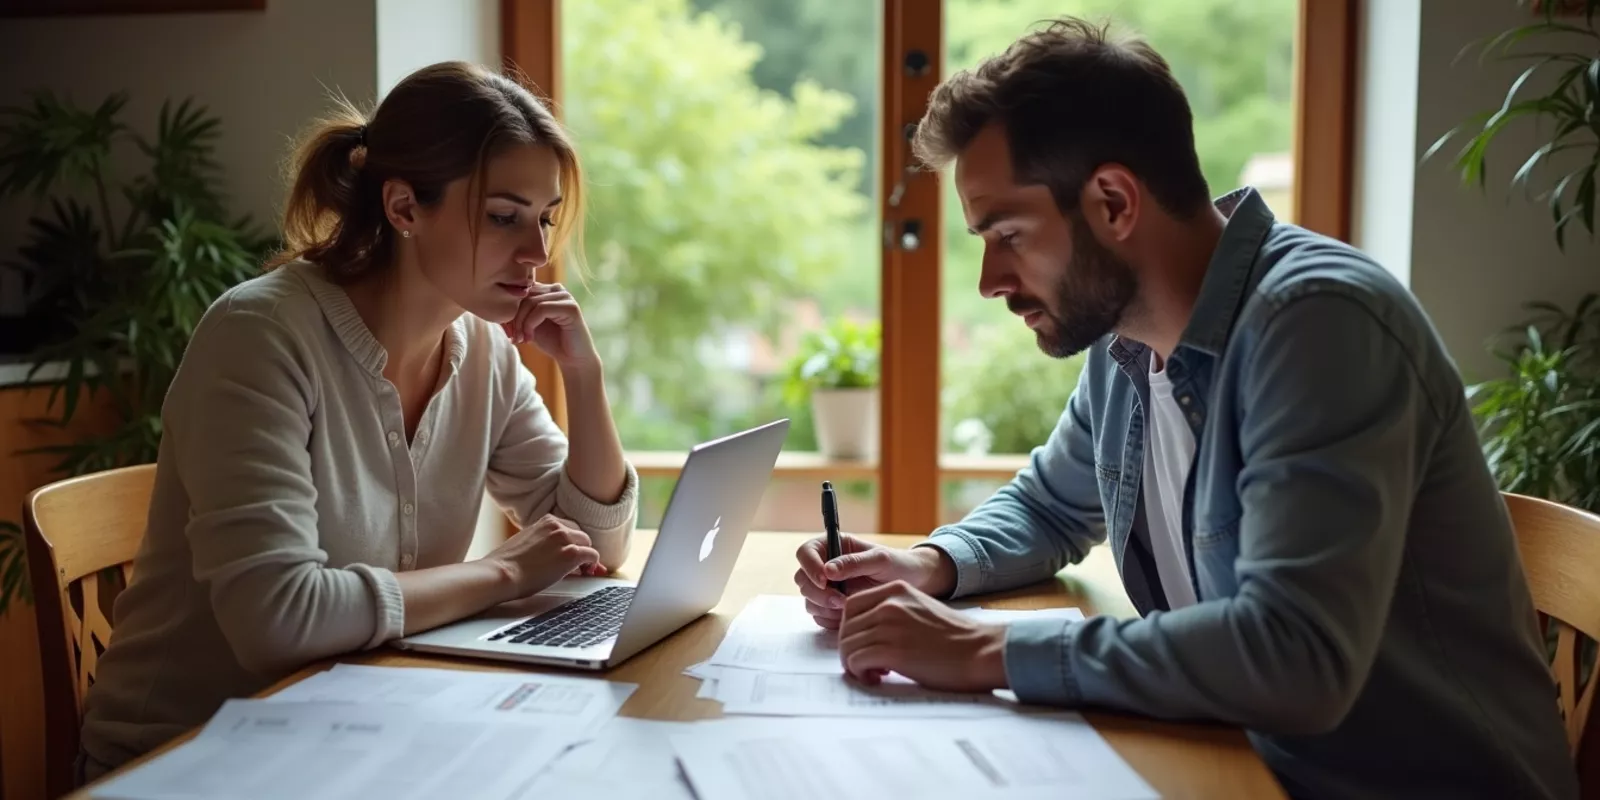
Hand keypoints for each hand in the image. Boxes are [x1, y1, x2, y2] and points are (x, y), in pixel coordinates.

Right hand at [483, 514, 599, 598]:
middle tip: (579, 564)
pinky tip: (587, 572)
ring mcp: (564, 538)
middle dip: (580, 548)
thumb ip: (541, 542)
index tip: (571, 551)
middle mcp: (556, 525)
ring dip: (586, 557)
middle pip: (580, 535)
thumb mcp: (525, 543)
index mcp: (545, 521)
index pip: (568, 527)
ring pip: (587, 544)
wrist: (500, 573)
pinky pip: (592, 556)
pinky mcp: (571, 554)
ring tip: (581, 570)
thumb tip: (552, 555)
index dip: (572, 542)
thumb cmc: (506, 564)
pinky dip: (592, 564)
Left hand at [502, 283, 598, 368]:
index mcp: (547, 290)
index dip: (511, 309)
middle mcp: (557, 289)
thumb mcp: (529, 324)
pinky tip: (529, 338)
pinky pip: (542, 309)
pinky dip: (530, 324)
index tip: (508, 330)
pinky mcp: (571, 307)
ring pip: (531, 302)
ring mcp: (565, 297)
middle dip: (515, 317)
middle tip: (513, 337)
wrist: (572, 359)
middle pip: (525, 295)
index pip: (522, 290)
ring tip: (521, 339)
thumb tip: (497, 302)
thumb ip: (519, 311)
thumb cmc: (551, 341)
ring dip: (521, 323)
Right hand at [793, 534, 954, 629]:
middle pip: (803, 579)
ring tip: (849, 607)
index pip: (806, 552)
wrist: (913, 584)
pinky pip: (819, 615)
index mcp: (834, 546)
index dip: (809, 566)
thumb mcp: (880, 559)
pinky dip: (830, 618)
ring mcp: (828, 587)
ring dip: (824, 607)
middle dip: (818, 592)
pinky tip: (849, 616)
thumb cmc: (898, 565)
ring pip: (809, 599)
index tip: (824, 579)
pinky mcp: (832, 606)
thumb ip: (854, 562)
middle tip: (840, 600)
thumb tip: (828, 570)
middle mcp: (826, 566)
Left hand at [838, 580, 1007, 691]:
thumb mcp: (920, 609)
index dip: (851, 629)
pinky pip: (855, 661)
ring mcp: (889, 626)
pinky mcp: (892, 651)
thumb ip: (893, 612)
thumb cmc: (955, 638)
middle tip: (869, 663)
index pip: (851, 605)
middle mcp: (889, 604)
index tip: (863, 644)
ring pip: (847, 645)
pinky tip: (877, 678)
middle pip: (846, 628)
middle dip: (851, 649)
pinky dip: (860, 673)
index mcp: (895, 590)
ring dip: (855, 663)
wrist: (980, 651)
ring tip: (876, 672)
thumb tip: (867, 633)